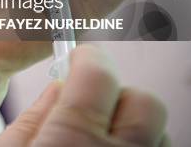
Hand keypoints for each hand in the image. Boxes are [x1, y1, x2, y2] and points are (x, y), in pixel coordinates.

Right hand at [0, 45, 168, 146]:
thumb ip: (35, 117)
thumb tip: (59, 88)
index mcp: (72, 139)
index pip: (99, 74)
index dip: (88, 58)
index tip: (78, 57)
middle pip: (144, 102)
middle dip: (118, 93)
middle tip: (90, 104)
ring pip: (159, 132)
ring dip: (133, 126)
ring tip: (99, 136)